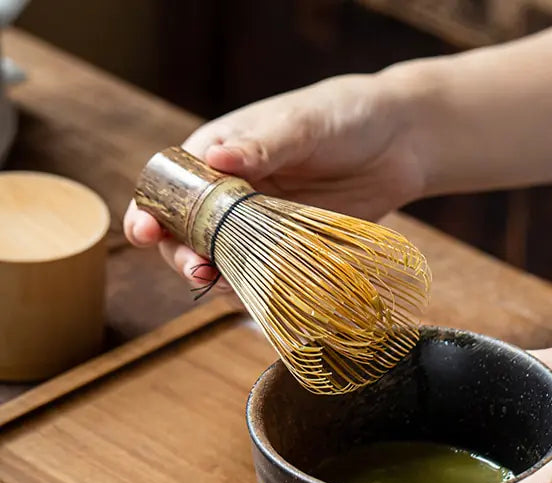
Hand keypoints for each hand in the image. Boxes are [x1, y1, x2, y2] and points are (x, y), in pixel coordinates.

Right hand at [123, 71, 429, 288]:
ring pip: (220, 260)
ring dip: (215, 278)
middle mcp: (231, 193)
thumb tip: (217, 157)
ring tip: (223, 285)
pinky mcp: (289, 249)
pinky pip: (261, 275)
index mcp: (218, 153)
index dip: (152, 210)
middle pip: (186, 233)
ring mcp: (259, 225)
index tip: (146, 232)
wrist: (401, 143)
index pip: (169, 186)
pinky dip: (253, 287)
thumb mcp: (303, 123)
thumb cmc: (344, 117)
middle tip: (198, 270)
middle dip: (182, 254)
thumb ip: (262, 144)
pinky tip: (254, 294)